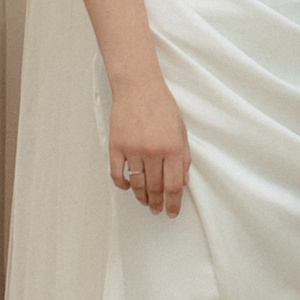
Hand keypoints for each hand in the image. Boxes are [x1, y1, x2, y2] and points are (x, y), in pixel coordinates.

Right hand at [107, 74, 189, 214]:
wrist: (138, 86)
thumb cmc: (161, 106)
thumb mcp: (181, 130)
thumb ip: (184, 157)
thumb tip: (181, 182)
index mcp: (172, 148)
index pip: (173, 186)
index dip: (173, 204)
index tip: (172, 212)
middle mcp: (153, 151)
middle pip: (155, 188)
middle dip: (157, 203)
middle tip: (157, 210)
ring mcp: (132, 150)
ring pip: (137, 184)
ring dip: (141, 197)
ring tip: (145, 201)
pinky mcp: (116, 146)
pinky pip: (117, 174)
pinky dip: (122, 184)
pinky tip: (128, 187)